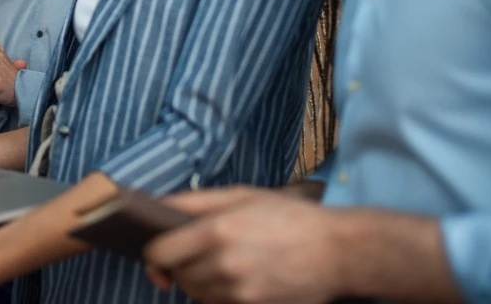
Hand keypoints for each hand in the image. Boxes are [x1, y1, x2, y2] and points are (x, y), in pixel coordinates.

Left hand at [143, 187, 341, 303]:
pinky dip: (220, 295)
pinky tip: (239, 279)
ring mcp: (238, 293)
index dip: (154, 253)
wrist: (337, 251)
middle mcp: (223, 265)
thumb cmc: (288, 217)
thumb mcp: (241, 195)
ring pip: (196, 294)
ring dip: (200, 281)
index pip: (159, 253)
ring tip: (225, 262)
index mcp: (216, 231)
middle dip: (181, 265)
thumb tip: (156, 205)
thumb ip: (194, 201)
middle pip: (177, 276)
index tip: (158, 252)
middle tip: (201, 251)